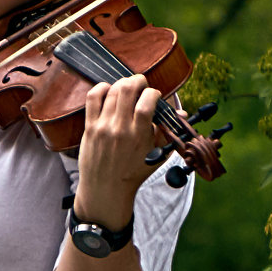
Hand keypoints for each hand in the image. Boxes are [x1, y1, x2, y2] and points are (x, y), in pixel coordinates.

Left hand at [74, 74, 161, 228]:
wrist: (106, 189)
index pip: (146, 103)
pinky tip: (109, 90)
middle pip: (127, 89)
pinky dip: (102, 88)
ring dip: (122, 84)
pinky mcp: (90, 127)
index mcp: (138, 136)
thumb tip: (181, 113)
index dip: (153, 92)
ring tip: (128, 89)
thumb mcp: (155, 155)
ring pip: (112, 91)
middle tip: (142, 85)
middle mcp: (120, 129)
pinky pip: (92, 98)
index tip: (155, 95)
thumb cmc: (133, 173)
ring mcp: (103, 127)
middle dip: (138, 81)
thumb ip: (166, 132)